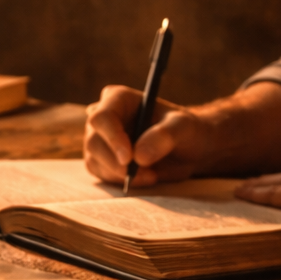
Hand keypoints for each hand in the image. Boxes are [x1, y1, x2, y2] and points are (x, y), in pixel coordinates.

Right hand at [84, 86, 211, 186]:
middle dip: (117, 162)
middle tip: (146, 174)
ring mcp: (99, 138)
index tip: (129, 158)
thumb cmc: (184, 130)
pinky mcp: (100, 159)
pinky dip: (120, 181)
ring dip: (121, 174)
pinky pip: (101, 174)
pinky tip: (144, 177)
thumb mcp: (183, 127)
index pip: (103, 116)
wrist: (186, 150)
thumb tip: (139, 156)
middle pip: (94, 141)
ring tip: (151, 174)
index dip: (112, 137)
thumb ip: (165, 135)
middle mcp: (103, 116)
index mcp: (118, 98)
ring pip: (94, 160)